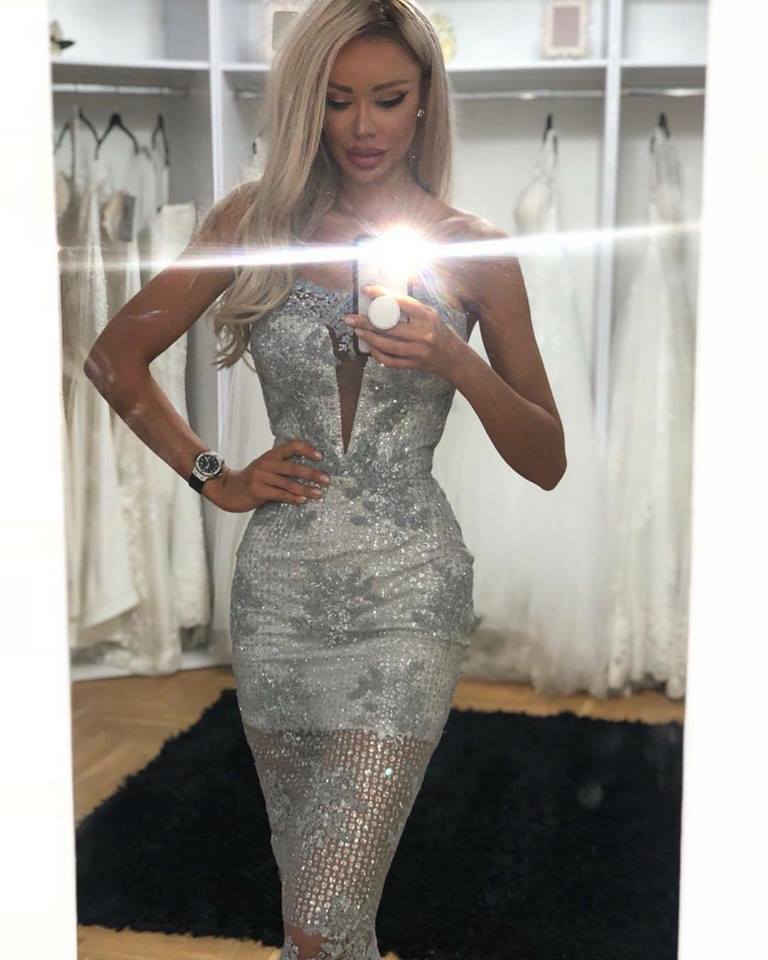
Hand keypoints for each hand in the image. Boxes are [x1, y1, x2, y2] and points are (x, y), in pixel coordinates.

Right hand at [203, 439, 330, 512]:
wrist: (227, 489)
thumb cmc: (252, 479)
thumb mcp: (265, 467)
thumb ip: (282, 467)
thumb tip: (309, 472)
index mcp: (270, 455)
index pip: (291, 446)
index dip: (307, 449)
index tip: (320, 457)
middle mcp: (266, 463)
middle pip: (294, 467)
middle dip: (313, 474)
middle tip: (327, 480)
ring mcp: (261, 477)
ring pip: (289, 484)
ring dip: (306, 489)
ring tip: (319, 494)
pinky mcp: (258, 491)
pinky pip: (280, 495)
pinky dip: (293, 498)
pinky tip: (302, 501)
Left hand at [344, 284, 467, 382]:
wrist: (455, 358)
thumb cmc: (441, 333)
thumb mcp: (431, 315)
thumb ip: (412, 308)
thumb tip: (385, 298)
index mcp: (427, 316)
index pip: (401, 302)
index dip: (381, 294)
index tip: (366, 290)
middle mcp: (423, 333)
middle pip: (388, 327)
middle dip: (366, 322)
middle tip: (351, 318)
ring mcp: (418, 351)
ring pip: (387, 345)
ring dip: (369, 338)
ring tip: (358, 331)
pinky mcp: (414, 364)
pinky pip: (391, 361)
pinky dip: (378, 355)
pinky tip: (371, 348)